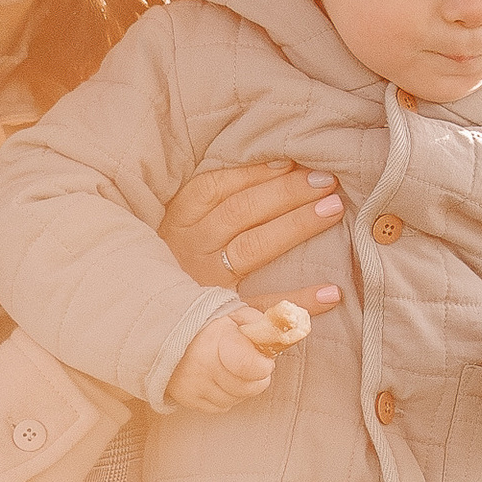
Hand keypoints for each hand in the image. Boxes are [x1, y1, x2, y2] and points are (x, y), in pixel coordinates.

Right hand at [164, 158, 345, 317]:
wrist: (149, 317)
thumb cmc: (179, 260)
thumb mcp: (185, 225)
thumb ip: (219, 201)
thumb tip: (280, 168)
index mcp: (180, 220)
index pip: (217, 188)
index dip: (257, 173)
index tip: (294, 162)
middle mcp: (192, 248)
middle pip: (241, 212)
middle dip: (287, 193)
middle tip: (327, 182)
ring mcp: (207, 283)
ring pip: (253, 248)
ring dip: (296, 226)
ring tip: (333, 210)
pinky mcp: (223, 318)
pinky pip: (264, 308)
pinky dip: (298, 301)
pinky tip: (331, 292)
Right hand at [167, 298, 307, 411]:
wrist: (164, 332)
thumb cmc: (207, 321)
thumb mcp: (235, 313)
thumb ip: (262, 322)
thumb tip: (294, 325)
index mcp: (217, 341)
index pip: (250, 366)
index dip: (262, 366)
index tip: (263, 360)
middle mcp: (203, 367)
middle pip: (249, 387)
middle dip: (257, 376)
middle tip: (253, 363)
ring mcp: (194, 386)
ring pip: (236, 399)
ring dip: (242, 386)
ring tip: (234, 367)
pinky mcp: (188, 399)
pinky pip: (221, 406)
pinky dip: (227, 395)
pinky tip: (222, 378)